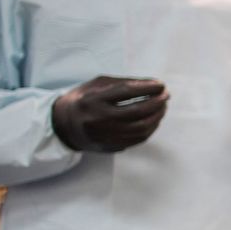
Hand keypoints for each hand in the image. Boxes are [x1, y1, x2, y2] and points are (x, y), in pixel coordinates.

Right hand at [51, 76, 167, 152]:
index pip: (126, 92)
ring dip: (157, 116)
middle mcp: (98, 119)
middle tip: (166, 95)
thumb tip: (155, 84)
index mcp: (93, 100)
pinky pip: (138, 139)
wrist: (64, 125)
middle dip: (157, 102)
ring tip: (163, 106)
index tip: (161, 84)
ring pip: (141, 128)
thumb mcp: (99, 84)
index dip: (147, 88)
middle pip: (137, 111)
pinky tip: (154, 119)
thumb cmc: (85, 99)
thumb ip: (126, 82)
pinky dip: (151, 128)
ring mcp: (104, 136)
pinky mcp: (110, 147)